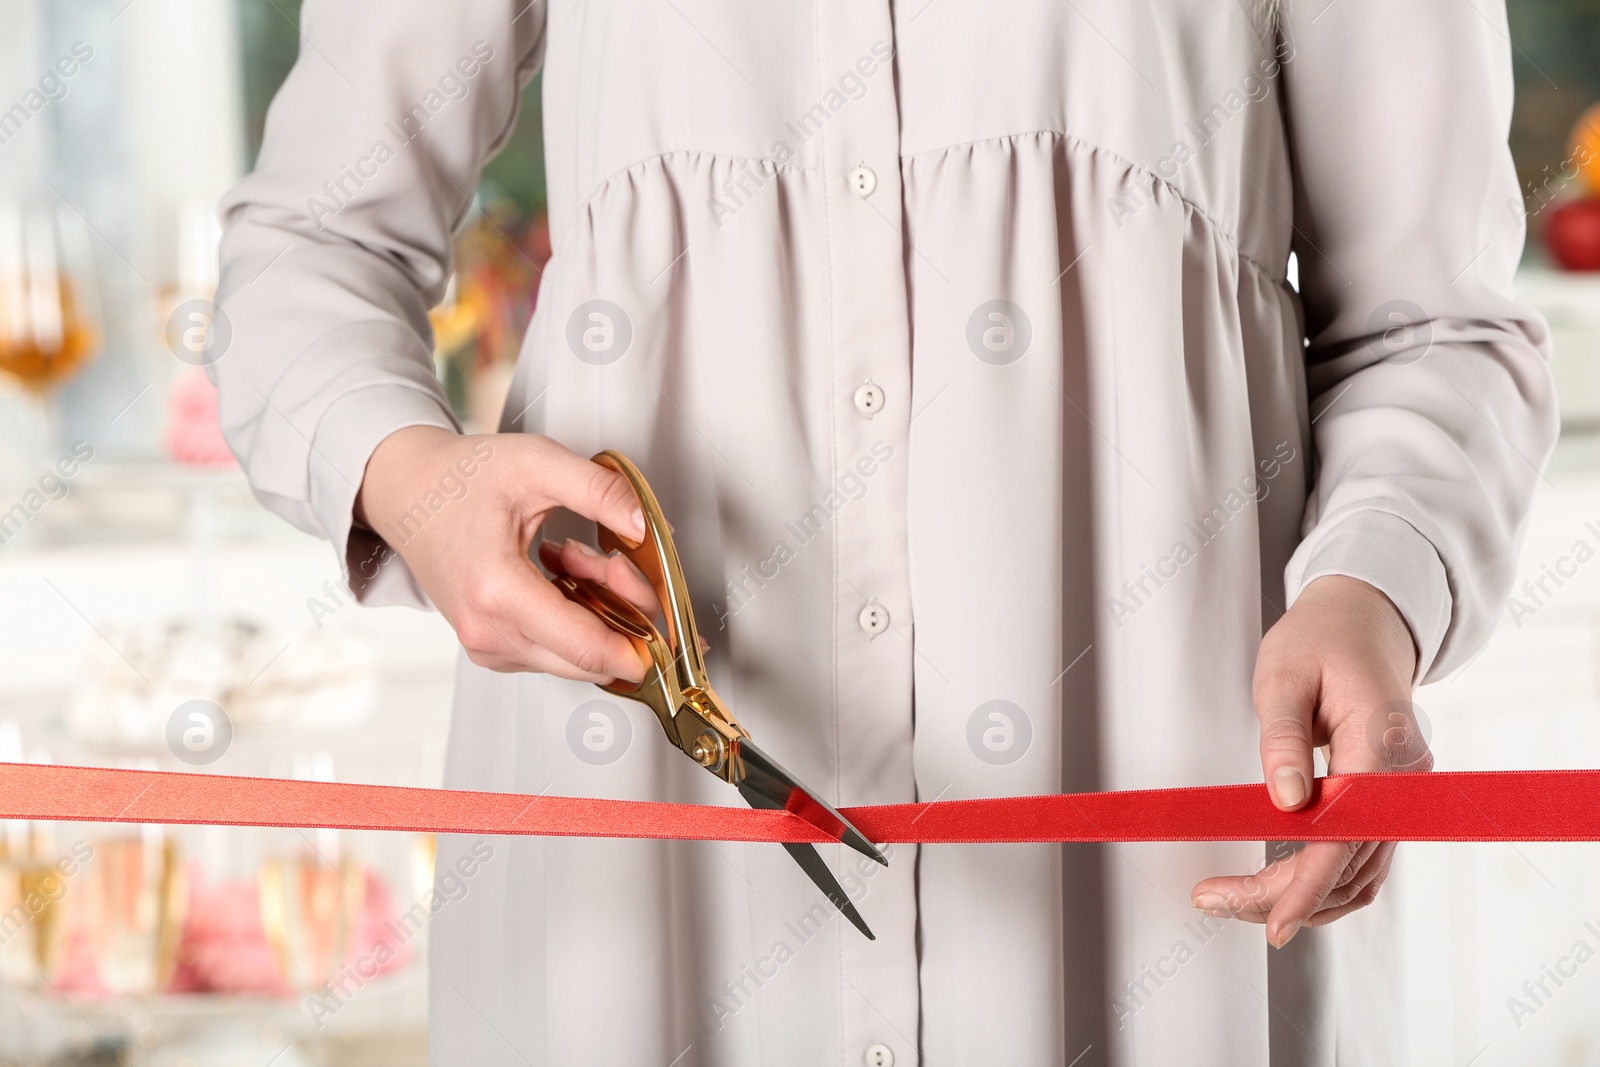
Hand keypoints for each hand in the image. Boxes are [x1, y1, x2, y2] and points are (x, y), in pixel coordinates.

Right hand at [355, 426, 658, 683]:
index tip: (668, 635)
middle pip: (586, 658)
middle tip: (616, 562)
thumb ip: (599, 490)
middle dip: (621, 616)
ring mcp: (486, 646)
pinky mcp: (490, 648)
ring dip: (595, 610)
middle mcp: (487, 631)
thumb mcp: (536, 462)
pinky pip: (552, 649)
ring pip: (573, 655)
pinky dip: (573, 615)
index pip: (584, 646)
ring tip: (572, 553)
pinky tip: (559, 570)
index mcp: (496, 590)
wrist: (409, 492)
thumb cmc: (462, 478)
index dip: (636, 646)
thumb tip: (646, 526)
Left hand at [1190, 575, 1428, 946]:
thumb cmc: (1319, 641)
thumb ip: (1283, 738)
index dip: (1309, 884)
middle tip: (1211, 899)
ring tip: (1227, 897)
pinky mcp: (1384, 805)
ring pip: (1355, 874)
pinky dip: (1316, 881)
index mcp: (1380, 744)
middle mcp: (1402, 781)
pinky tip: (1269, 885)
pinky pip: (1356, 859)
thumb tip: (1285, 801)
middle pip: (1348, 865)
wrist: (1361, 623)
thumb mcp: (1283, 675)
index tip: (1271, 922)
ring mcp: (1399, 797)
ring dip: (1297, 897)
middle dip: (1282, 895)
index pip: (1347, 834)